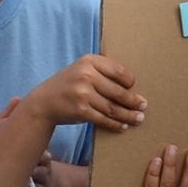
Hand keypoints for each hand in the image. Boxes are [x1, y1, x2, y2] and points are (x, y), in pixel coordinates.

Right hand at [31, 54, 147, 133]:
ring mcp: (82, 94)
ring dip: (128, 115)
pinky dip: (115, 124)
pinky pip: (103, 119)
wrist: (43, 102)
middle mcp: (86, 75)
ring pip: (112, 107)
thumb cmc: (68, 84)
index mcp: (89, 61)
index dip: (130, 81)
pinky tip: (123, 125)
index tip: (134, 87)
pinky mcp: (80, 111)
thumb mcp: (81, 69)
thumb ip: (102, 72)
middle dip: (134, 101)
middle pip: (118, 91)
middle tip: (144, 106)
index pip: (119, 71)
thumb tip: (131, 86)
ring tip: (139, 118)